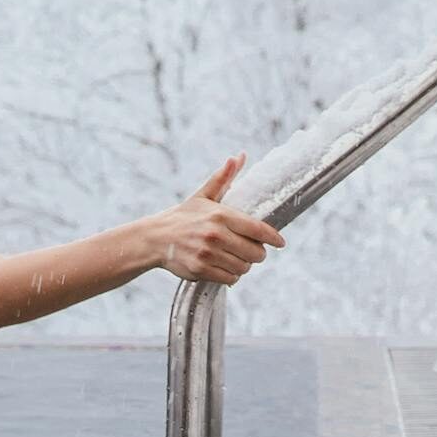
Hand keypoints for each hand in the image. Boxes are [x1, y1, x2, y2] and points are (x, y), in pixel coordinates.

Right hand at [151, 153, 286, 285]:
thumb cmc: (183, 216)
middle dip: (257, 253)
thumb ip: (223, 178)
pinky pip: (230, 279)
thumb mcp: (203, 195)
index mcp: (220, 215)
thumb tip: (238, 157)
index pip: (257, 229)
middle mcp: (215, 234)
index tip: (281, 242)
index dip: (273, 238)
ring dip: (244, 265)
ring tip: (237, 259)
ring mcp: (207, 254)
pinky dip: (231, 275)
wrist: (155, 238)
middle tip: (253, 251)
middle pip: (255, 252)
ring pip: (243, 267)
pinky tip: (225, 267)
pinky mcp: (200, 269)